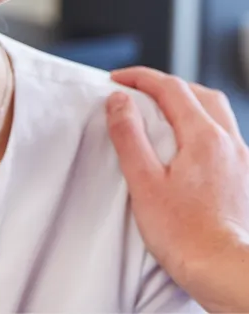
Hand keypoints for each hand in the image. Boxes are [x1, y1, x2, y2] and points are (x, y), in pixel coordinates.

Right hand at [106, 66, 248, 313]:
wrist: (226, 273)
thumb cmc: (185, 236)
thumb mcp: (144, 182)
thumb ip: (129, 135)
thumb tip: (119, 100)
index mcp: (204, 137)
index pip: (171, 88)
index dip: (140, 78)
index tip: (117, 79)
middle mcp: (228, 142)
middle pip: (199, 93)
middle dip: (167, 85)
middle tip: (140, 90)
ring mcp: (241, 161)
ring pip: (217, 113)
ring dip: (189, 103)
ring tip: (163, 113)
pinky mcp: (244, 179)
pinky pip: (225, 136)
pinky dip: (203, 126)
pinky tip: (189, 145)